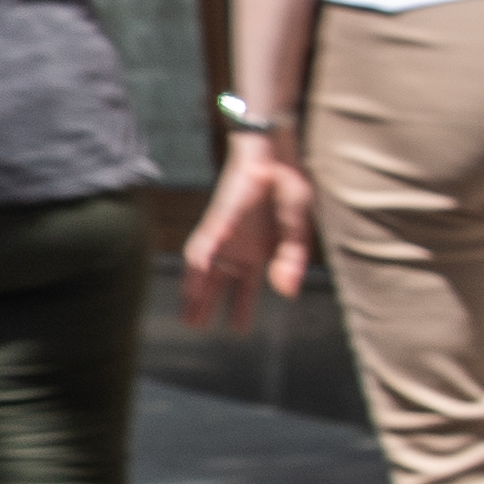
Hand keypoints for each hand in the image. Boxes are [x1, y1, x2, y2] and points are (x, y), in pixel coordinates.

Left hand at [177, 142, 313, 328]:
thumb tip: (286, 293)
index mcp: (258, 250)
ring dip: (196, 290)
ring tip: (187, 314)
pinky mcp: (221, 215)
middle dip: (207, 304)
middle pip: (218, 281)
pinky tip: (195, 273)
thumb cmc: (286, 187)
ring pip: (205, 267)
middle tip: (195, 328)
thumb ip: (292, 259)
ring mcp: (226, 232)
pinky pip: (209, 239)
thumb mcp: (297, 229)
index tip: (238, 330)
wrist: (275, 153)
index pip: (246, 286)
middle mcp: (237, 246)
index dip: (243, 307)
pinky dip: (202, 257)